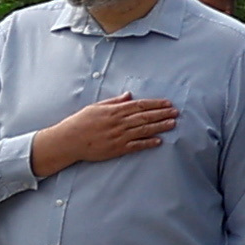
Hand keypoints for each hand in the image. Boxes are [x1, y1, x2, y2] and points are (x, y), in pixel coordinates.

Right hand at [33, 93, 178, 174]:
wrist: (68, 141)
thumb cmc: (80, 122)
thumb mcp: (96, 107)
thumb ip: (114, 101)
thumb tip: (129, 95)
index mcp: (114, 111)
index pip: (139, 105)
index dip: (155, 104)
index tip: (168, 103)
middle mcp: (118, 123)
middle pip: (145, 116)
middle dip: (162, 114)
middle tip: (176, 112)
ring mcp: (118, 136)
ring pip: (143, 130)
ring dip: (160, 126)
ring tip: (173, 124)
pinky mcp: (117, 149)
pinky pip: (136, 145)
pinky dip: (148, 143)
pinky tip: (159, 141)